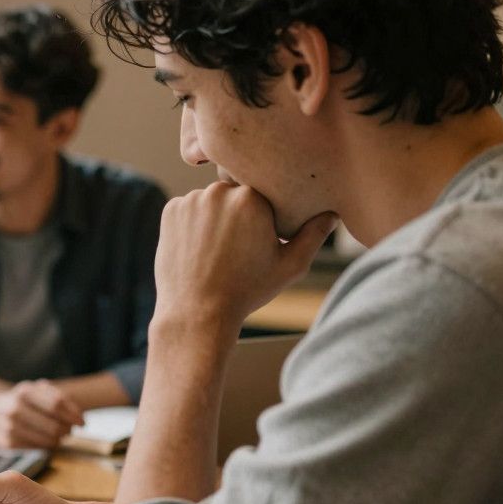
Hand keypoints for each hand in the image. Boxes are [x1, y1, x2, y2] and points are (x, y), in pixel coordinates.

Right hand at [0, 380, 84, 447]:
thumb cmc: (17, 400)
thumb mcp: (33, 390)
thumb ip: (56, 397)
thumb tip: (78, 416)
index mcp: (25, 391)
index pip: (57, 404)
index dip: (74, 415)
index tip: (83, 422)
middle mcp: (16, 408)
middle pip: (55, 426)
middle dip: (67, 430)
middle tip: (70, 431)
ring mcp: (11, 426)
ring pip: (48, 441)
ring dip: (59, 441)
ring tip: (59, 437)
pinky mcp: (8, 443)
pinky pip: (37, 449)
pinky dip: (45, 447)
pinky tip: (45, 442)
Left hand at [153, 181, 336, 329]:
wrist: (197, 312)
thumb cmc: (247, 291)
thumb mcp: (289, 266)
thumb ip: (313, 235)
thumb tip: (332, 213)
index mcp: (252, 197)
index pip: (264, 191)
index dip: (265, 214)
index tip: (260, 237)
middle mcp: (219, 191)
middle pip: (236, 192)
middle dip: (239, 213)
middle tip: (238, 247)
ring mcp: (191, 199)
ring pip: (212, 201)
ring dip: (215, 216)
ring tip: (217, 251)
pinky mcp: (170, 210)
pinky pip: (188, 209)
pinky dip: (193, 224)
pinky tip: (198, 249)